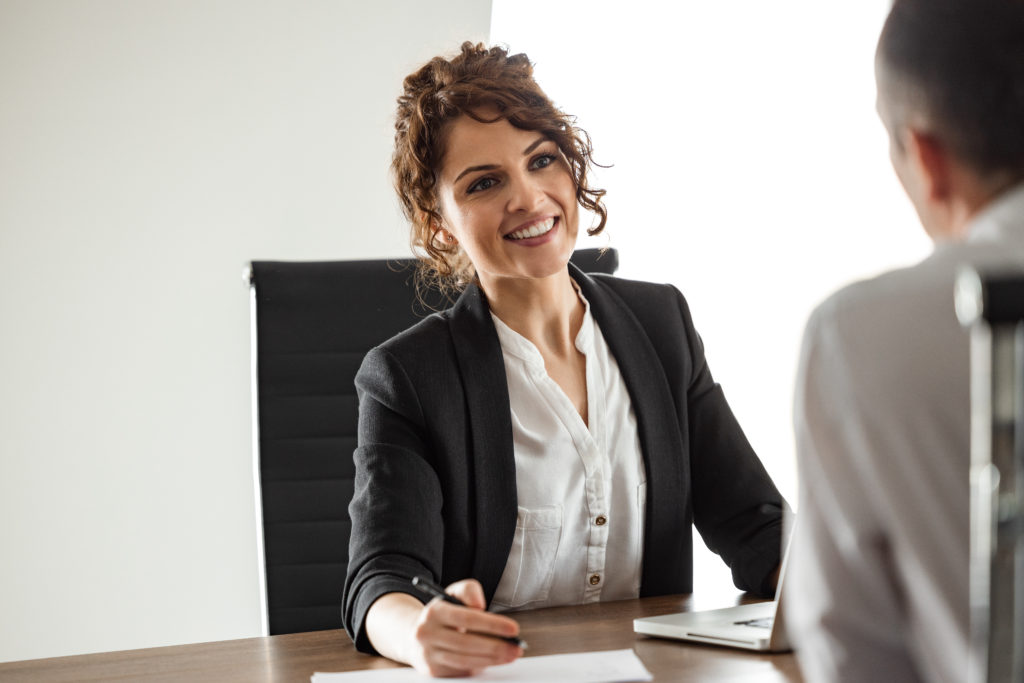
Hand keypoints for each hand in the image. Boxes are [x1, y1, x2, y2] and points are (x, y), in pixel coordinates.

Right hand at [405, 579, 522, 676]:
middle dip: (496, 646)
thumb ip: (469, 590)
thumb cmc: (442, 614)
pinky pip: (461, 670)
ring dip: (492, 659)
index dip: (492, 624)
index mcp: (434, 611)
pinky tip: (494, 660)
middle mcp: (427, 633)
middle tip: (516, 647)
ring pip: (465, 660)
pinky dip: (480, 666)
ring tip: (511, 655)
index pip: (466, 617)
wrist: (414, 637)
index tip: (514, 628)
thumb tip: (480, 606)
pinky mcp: (433, 670)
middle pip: (466, 643)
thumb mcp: (453, 594)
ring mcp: (428, 654)